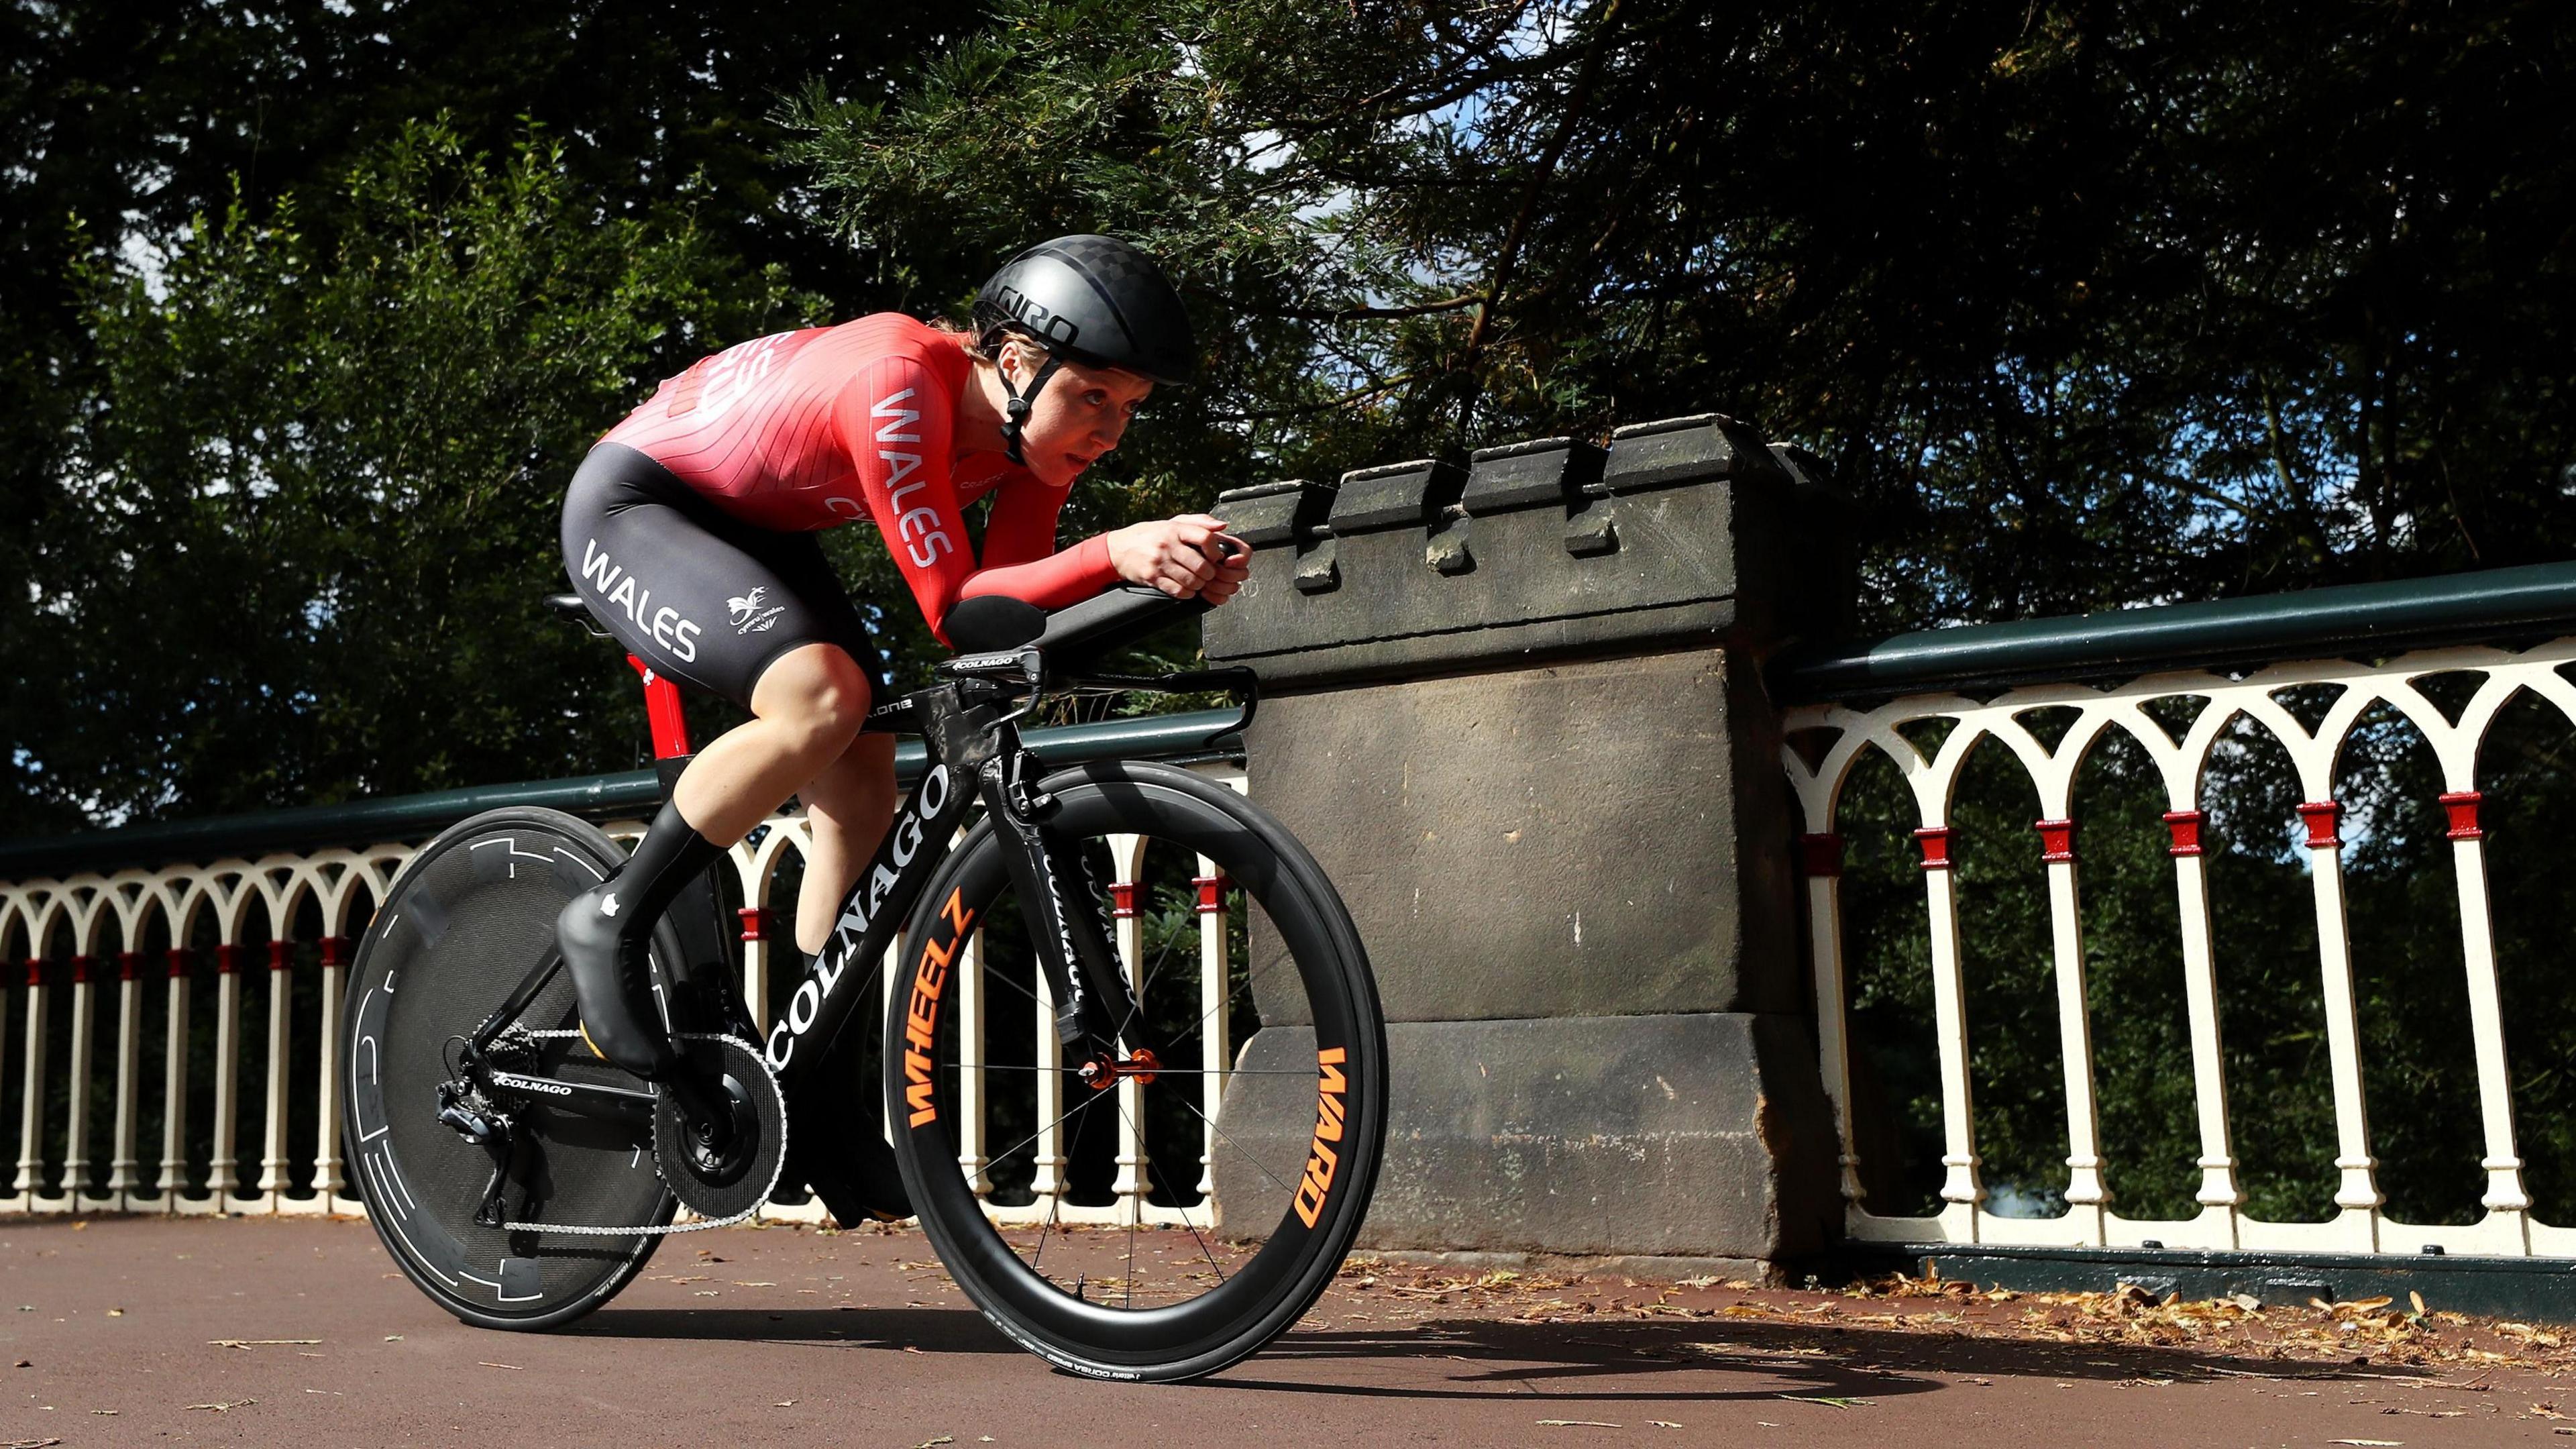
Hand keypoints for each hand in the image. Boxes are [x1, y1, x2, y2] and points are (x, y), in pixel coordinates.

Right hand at [1105, 514, 1251, 602]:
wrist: (1119, 549)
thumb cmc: (1150, 535)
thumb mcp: (1172, 523)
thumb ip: (1199, 522)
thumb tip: (1222, 526)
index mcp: (1175, 529)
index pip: (1205, 538)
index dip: (1215, 551)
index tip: (1215, 556)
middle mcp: (1167, 545)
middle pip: (1201, 565)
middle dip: (1209, 573)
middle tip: (1208, 574)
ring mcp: (1159, 562)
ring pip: (1191, 581)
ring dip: (1199, 585)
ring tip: (1197, 581)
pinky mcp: (1152, 577)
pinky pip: (1178, 591)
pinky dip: (1187, 593)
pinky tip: (1186, 588)